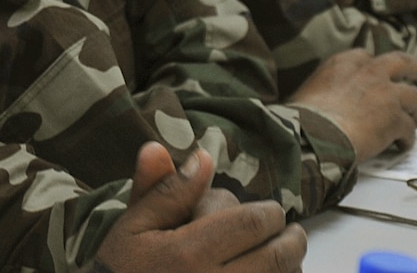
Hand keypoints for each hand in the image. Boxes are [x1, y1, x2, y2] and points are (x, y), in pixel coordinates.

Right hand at [88, 144, 306, 272]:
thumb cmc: (124, 267)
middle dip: (292, 239)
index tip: (271, 211)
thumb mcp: (133, 224)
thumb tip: (202, 156)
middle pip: (276, 257)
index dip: (270, 214)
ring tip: (287, 255)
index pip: (251, 224)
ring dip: (291, 266)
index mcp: (189, 252)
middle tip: (292, 232)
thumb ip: (167, 190)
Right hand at [286, 49, 416, 163]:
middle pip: (404, 63)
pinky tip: (402, 145)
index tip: (382, 73)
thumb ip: (328, 86)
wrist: (314, 134)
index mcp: (345, 62)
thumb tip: (328, 100)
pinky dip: (408, 138)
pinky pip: (409, 129)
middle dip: (416, 69)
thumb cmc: (304, 115)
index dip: (378, 66)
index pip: (368, 56)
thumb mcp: (311, 87)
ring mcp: (387, 94)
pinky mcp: (396, 119)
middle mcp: (370, 72)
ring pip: (416, 98)